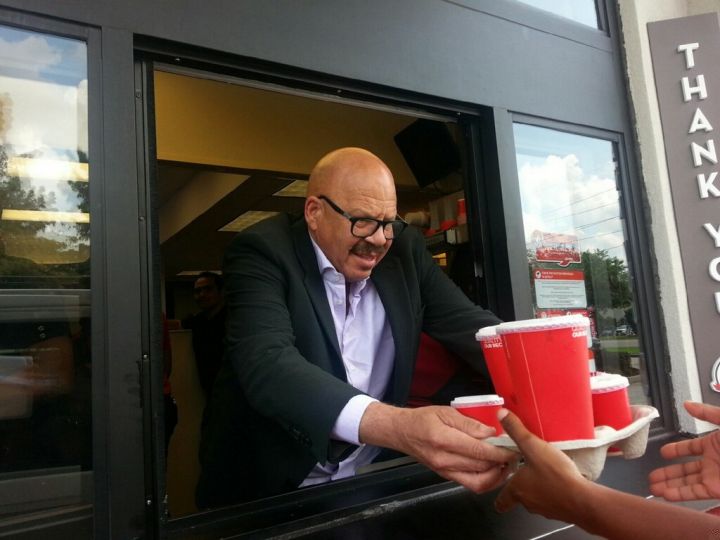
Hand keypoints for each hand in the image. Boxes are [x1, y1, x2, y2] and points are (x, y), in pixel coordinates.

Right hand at [359, 403, 516, 493]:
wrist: (402, 432)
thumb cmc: (422, 419)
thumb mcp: (445, 412)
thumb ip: (469, 423)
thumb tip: (490, 433)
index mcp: (443, 439)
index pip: (478, 450)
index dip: (500, 451)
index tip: (513, 447)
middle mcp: (444, 459)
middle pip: (481, 468)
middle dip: (503, 462)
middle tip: (514, 453)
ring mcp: (445, 471)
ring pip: (479, 482)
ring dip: (497, 475)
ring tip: (506, 463)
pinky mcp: (446, 476)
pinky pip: (471, 484)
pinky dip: (486, 480)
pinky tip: (494, 469)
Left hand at [494, 409, 589, 520]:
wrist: (583, 500)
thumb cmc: (556, 476)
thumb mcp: (533, 447)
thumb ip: (516, 430)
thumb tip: (501, 415)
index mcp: (517, 490)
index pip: (500, 502)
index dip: (500, 497)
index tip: (502, 490)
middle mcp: (529, 503)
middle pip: (519, 497)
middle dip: (520, 485)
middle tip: (523, 472)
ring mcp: (546, 510)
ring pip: (537, 499)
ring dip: (539, 487)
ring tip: (544, 472)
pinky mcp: (561, 511)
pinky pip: (554, 501)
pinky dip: (555, 492)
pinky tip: (561, 480)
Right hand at [648, 401, 719, 500]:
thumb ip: (708, 412)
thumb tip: (688, 404)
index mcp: (715, 444)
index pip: (690, 448)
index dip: (676, 450)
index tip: (663, 452)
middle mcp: (715, 463)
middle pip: (686, 469)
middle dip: (668, 473)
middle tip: (652, 477)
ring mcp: (717, 478)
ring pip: (688, 484)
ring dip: (671, 486)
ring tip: (655, 488)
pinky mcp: (719, 490)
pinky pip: (697, 494)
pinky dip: (682, 496)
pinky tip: (669, 497)